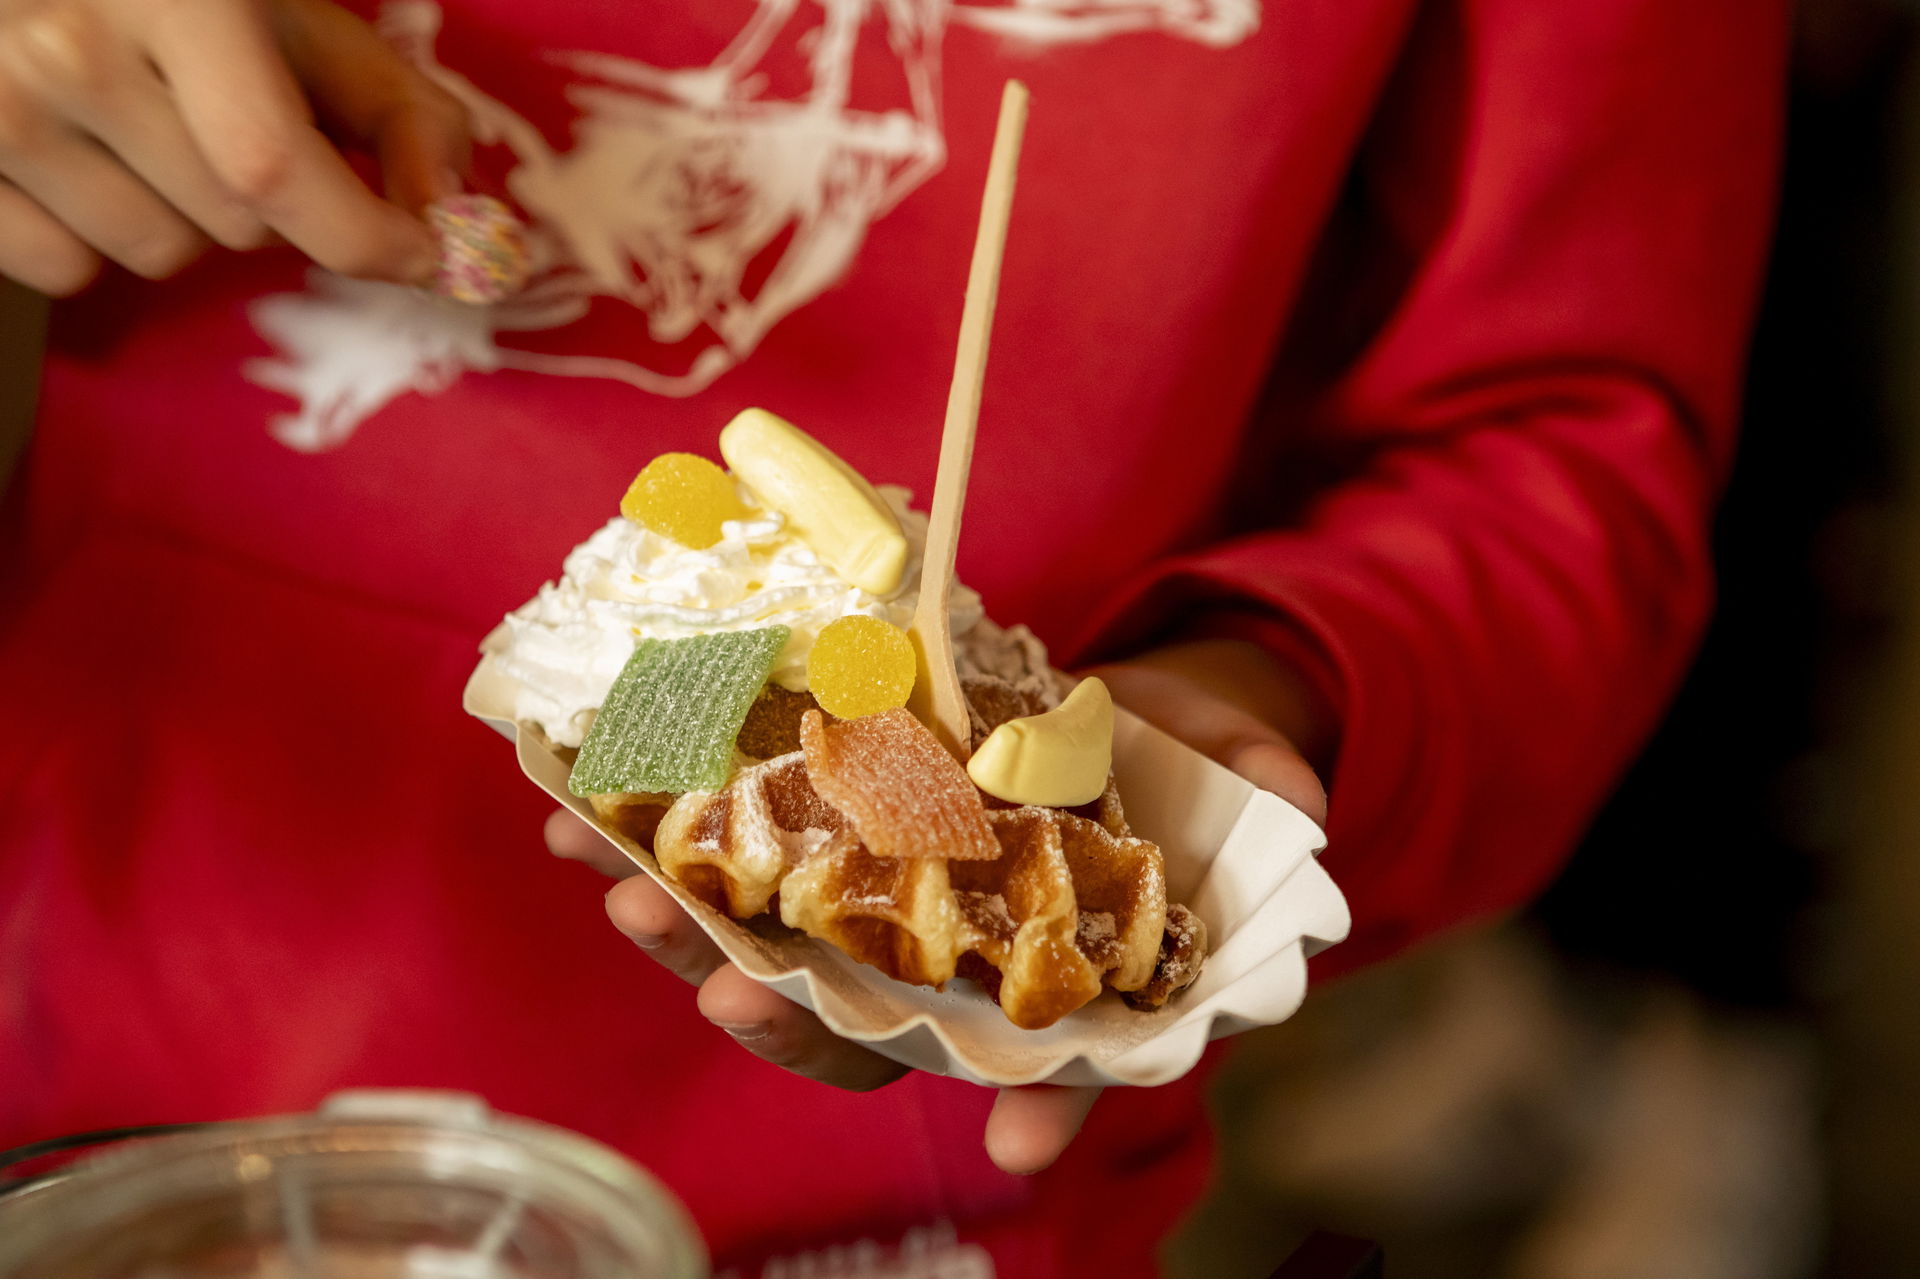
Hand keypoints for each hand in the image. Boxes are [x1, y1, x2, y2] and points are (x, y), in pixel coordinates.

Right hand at [0, 0, 468, 294]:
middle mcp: (69, 45)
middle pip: (234, 223)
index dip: (367, 235)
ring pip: (155, 255)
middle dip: (264, 199)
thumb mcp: (294, 18)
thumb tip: (455, 230)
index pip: (274, 167)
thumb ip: (399, 115)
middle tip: (221, 121)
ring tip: (141, 130)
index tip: (427, 258)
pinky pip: (68, 270)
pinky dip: (92, 235)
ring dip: (179, 217)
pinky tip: (81, 156)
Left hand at [547, 638, 1328, 1174]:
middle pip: (862, 1027)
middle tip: (718, 981)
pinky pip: (728, 862)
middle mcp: (953, 974)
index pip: (1053, 1067)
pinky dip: (654, 847)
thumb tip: (1301, 805)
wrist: (1122, 715)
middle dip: (782, 1013)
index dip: (1044, 1103)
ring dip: (684, 928)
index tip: (1015, 1133)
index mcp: (1058, 986)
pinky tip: (573, 823)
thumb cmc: (1187, 766)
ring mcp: (877, 915)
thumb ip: (1262, 789)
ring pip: (769, 954)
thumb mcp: (1239, 772)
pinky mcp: (822, 841)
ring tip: (615, 884)